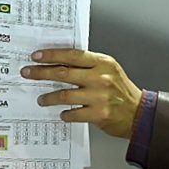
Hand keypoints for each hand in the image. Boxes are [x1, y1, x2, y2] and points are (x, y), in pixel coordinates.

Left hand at [21, 49, 143, 138]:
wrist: (140, 113)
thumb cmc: (121, 91)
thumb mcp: (109, 70)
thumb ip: (88, 65)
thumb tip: (59, 62)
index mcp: (103, 63)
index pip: (72, 55)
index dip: (52, 55)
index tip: (36, 56)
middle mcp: (101, 77)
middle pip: (64, 72)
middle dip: (41, 72)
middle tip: (28, 73)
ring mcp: (100, 96)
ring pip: (65, 94)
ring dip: (49, 97)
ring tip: (41, 99)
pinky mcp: (99, 114)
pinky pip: (73, 113)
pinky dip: (65, 114)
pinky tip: (61, 114)